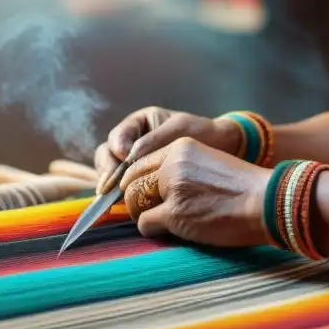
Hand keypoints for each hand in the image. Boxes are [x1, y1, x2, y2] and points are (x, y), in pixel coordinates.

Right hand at [94, 107, 240, 191]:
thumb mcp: (180, 130)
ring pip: (110, 173)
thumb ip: (154, 140)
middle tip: (112, 185)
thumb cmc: (202, 133)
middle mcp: (131, 143)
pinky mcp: (140, 181)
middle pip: (107, 155)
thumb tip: (127, 156)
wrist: (221, 148)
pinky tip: (125, 204)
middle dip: (108, 170)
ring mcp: (134, 163)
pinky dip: (122, 195)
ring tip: (117, 196)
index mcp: (139, 124)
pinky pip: (124, 187)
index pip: (117, 136)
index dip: (116, 148)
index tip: (124, 158)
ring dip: (110, 185)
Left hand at [118, 137, 271, 246]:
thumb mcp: (207, 163)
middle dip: (137, 200)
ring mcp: (172, 188)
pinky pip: (145, 224)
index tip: (142, 195)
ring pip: (134, 204)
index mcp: (180, 147)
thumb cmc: (242, 189)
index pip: (139, 162)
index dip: (136, 181)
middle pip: (132, 182)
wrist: (266, 201)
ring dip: (145, 215)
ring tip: (166, 221)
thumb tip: (150, 188)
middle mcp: (172, 164)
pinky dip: (155, 230)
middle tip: (151, 211)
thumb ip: (179, 169)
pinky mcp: (175, 213)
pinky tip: (175, 230)